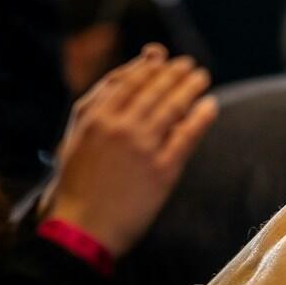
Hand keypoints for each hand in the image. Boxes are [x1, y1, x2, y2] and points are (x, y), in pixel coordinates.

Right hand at [45, 45, 217, 256]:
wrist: (82, 227)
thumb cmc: (76, 183)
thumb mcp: (75, 137)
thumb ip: (97, 106)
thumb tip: (123, 77)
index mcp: (96, 118)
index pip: (129, 80)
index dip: (149, 65)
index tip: (163, 57)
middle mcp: (120, 127)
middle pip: (154, 89)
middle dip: (175, 73)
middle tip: (189, 66)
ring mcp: (143, 148)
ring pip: (172, 107)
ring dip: (190, 87)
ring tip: (201, 78)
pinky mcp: (162, 171)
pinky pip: (187, 136)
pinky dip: (201, 117)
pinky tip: (210, 106)